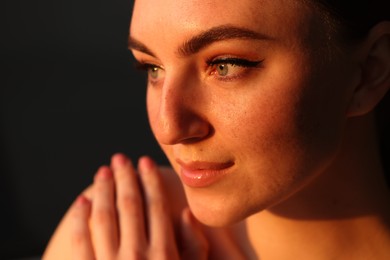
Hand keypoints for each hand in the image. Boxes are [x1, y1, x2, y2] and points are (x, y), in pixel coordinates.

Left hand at [70, 154, 208, 259]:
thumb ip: (193, 247)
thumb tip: (185, 213)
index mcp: (164, 254)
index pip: (156, 207)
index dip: (150, 182)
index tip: (145, 163)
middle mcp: (138, 255)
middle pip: (130, 206)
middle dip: (126, 178)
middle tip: (121, 158)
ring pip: (105, 217)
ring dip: (104, 191)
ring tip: (103, 172)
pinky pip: (81, 242)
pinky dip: (80, 220)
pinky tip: (83, 202)